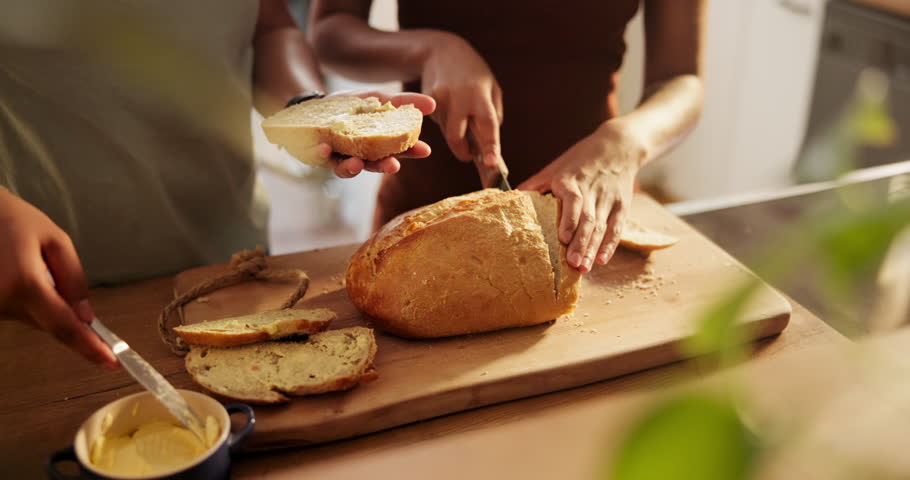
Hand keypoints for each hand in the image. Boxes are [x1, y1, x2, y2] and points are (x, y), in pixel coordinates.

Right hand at [0, 188, 117, 368]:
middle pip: (50, 324)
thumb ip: (74, 278)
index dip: (89, 348)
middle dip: (66, 311)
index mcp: (25, 284)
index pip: (64, 326)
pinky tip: (18, 271)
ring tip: (28, 264)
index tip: (112, 363)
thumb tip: (86, 316)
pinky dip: (28, 299)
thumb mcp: (54, 240)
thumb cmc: (13, 219)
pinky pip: (18, 312)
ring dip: (44, 302)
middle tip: (56, 276)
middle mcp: (4, 302)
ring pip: (34, 319)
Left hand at [323, 90, 435, 177]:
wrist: (316, 105)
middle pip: (375, 164)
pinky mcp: (319, 156)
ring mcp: (340, 157)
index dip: (412, 151)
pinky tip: (324, 147)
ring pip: (348, 168)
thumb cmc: (351, 106)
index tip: (425, 150)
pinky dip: (323, 154)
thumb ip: (403, 102)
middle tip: (394, 166)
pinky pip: (321, 158)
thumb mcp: (378, 99)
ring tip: (357, 163)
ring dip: (353, 167)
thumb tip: (433, 104)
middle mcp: (361, 155)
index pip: (398, 149)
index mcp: (378, 144)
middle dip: (384, 166)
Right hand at [420, 31, 504, 171]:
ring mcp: (438, 99)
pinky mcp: (425, 101)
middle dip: (463, 152)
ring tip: (460, 116)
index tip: (491, 164)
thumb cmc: (473, 72)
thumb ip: (493, 113)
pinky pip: (438, 122)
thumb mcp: (491, 87)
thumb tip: (488, 141)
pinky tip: (449, 106)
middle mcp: (458, 96)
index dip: (490, 146)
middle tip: (469, 156)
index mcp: (479, 93)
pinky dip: (446, 122)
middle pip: (457, 136)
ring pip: (447, 131)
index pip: (487, 124)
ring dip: (455, 134)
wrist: (441, 50)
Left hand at [518, 121, 645, 271]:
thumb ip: (535, 184)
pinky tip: (603, 259)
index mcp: (572, 181)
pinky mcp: (622, 205)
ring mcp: (608, 199)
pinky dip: (611, 244)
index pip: (573, 201)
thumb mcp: (556, 167)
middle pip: (588, 219)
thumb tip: (510, 198)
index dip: (569, 220)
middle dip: (581, 243)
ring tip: (584, 267)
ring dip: (593, 248)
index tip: (563, 238)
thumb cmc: (581, 159)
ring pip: (602, 226)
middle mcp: (592, 191)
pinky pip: (617, 227)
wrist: (618, 146)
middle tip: (573, 264)